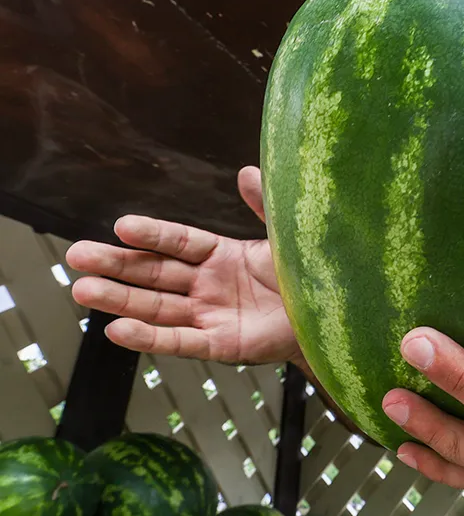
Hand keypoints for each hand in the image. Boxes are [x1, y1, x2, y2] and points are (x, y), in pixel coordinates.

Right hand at [66, 167, 301, 364]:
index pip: (179, 242)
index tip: (121, 226)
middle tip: (77, 256)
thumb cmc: (309, 275)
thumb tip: (247, 171)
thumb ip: (264, 207)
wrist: (334, 317)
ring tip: (82, 290)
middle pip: (155, 274)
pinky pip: (181, 342)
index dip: (152, 234)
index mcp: (222, 255)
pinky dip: (150, 338)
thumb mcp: (286, 236)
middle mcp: (209, 285)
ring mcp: (212, 315)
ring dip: (120, 301)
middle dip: (117, 266)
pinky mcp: (221, 344)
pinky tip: (117, 331)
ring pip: (158, 307)